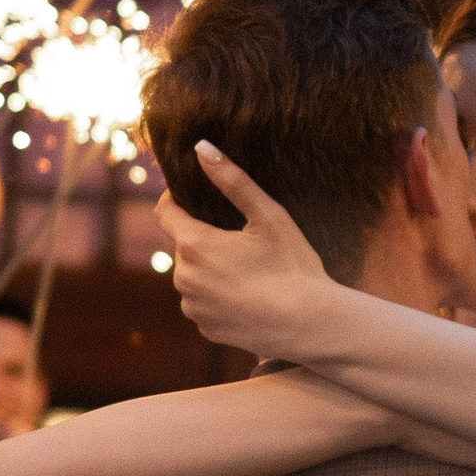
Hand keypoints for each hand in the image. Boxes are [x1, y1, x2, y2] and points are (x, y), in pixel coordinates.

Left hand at [162, 153, 329, 357]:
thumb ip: (232, 180)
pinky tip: (250, 296)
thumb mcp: (268, 216)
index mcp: (194, 246)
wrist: (311, 326)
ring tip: (248, 270)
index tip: (192, 195)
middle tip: (240, 239)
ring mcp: (194, 308)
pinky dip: (219, 297)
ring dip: (210, 269)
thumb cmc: (293, 267)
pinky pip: (204, 304)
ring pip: (193, 277)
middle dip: (203, 238)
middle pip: (183, 247)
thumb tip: (201, 147)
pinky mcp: (207, 329)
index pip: (164, 213)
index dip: (175, 200)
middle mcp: (184, 279)